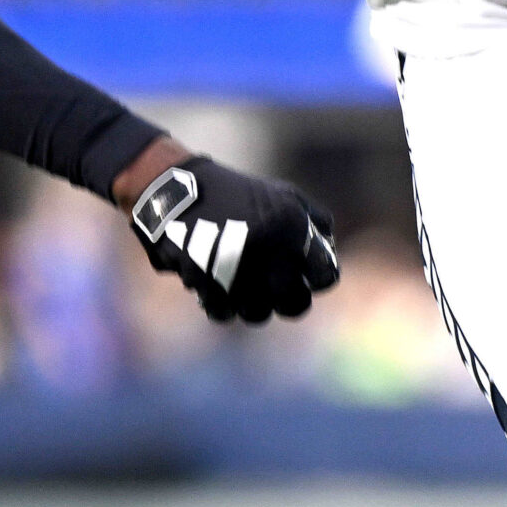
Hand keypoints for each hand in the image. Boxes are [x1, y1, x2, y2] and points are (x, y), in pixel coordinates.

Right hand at [121, 151, 340, 325]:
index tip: (306, 276)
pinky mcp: (207, 283)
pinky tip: (217, 286)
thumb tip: (330, 255)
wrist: (176, 191)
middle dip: (287, 299)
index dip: (317, 279)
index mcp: (292, 226)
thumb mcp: (283, 194)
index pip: (325, 277)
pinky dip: (222, 304)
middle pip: (296, 305)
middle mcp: (270, 250)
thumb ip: (315, 221)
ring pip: (259, 314)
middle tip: (276, 288)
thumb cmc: (236, 194)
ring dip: (252, 303)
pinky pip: (224, 314)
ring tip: (241, 284)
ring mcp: (237, 270)